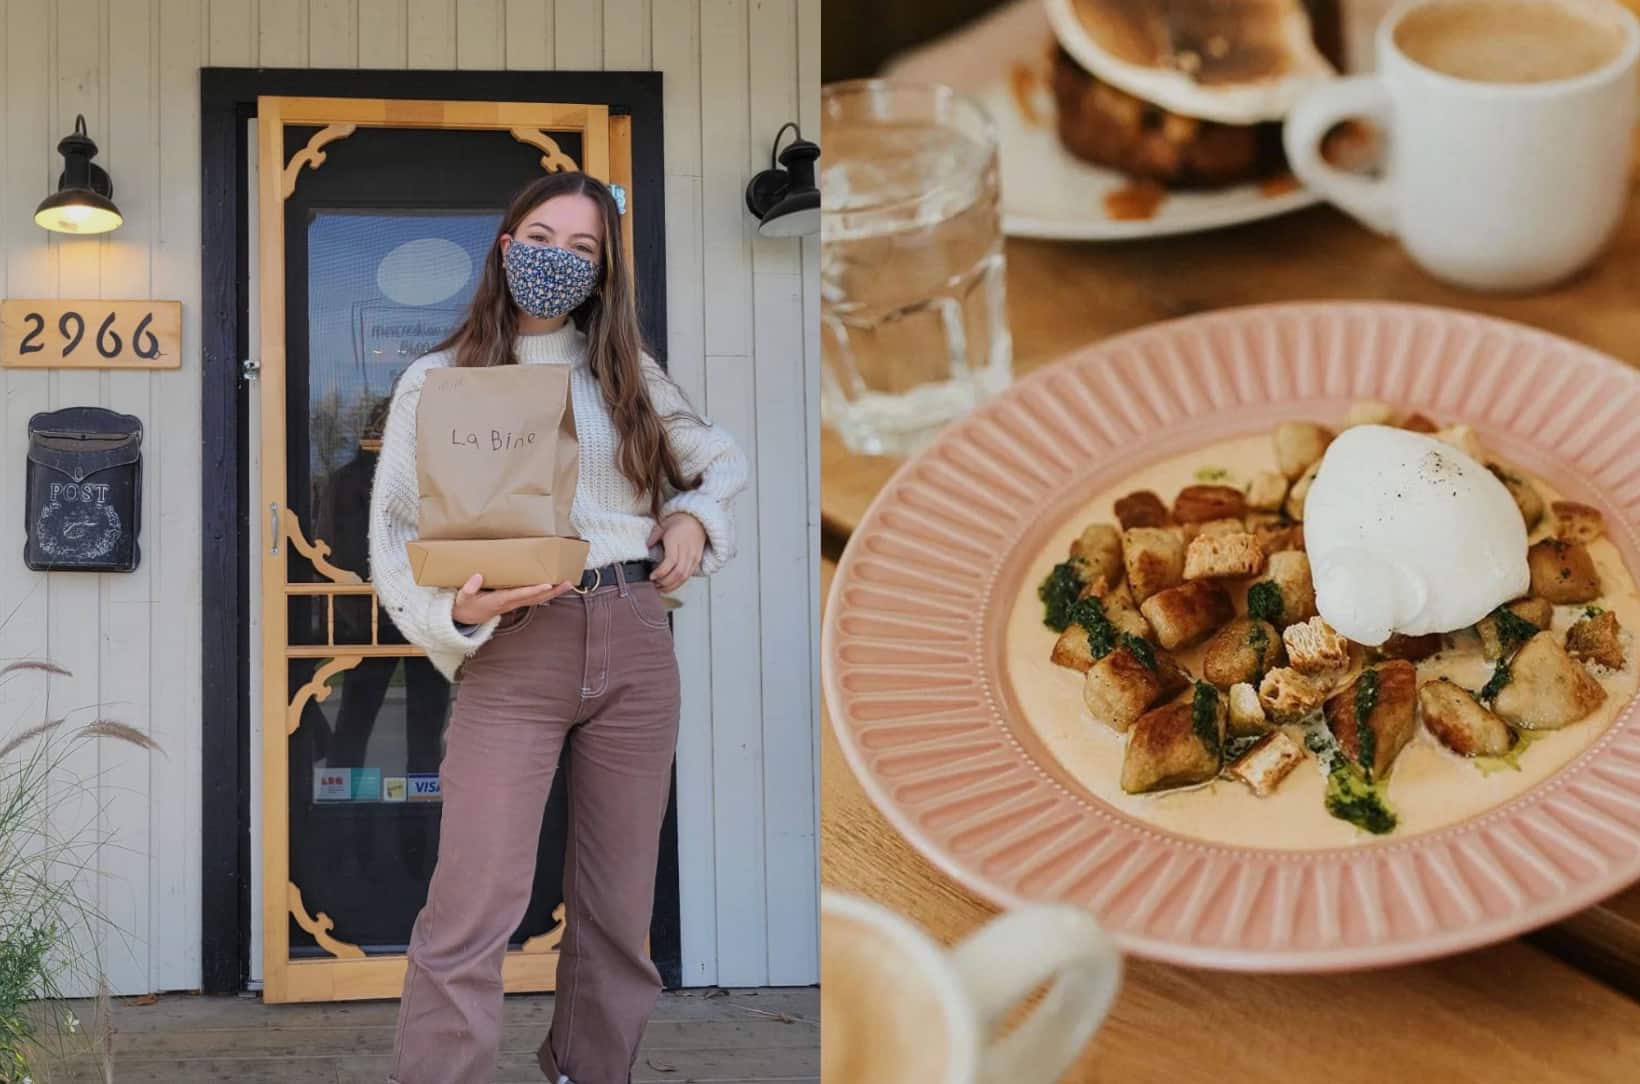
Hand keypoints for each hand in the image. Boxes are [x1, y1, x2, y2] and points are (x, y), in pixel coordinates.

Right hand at [451, 573, 574, 624]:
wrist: (465, 618)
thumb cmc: (465, 605)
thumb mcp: (462, 597)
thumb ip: (468, 588)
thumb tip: (477, 577)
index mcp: (499, 601)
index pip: (519, 595)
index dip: (533, 591)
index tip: (546, 585)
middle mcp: (510, 603)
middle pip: (535, 598)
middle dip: (552, 591)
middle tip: (568, 582)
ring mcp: (514, 603)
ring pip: (537, 599)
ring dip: (553, 592)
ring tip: (568, 583)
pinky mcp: (515, 601)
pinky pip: (533, 598)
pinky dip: (545, 592)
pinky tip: (555, 585)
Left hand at [647, 512, 705, 590]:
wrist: (696, 520)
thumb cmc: (679, 522)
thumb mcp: (663, 526)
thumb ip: (653, 537)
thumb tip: (646, 548)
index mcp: (677, 541)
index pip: (670, 562)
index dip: (661, 572)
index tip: (651, 576)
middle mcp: (687, 550)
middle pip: (678, 572)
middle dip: (665, 582)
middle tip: (654, 584)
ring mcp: (694, 557)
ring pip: (684, 577)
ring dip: (671, 586)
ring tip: (660, 588)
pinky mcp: (697, 561)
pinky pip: (688, 576)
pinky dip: (678, 583)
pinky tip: (670, 585)